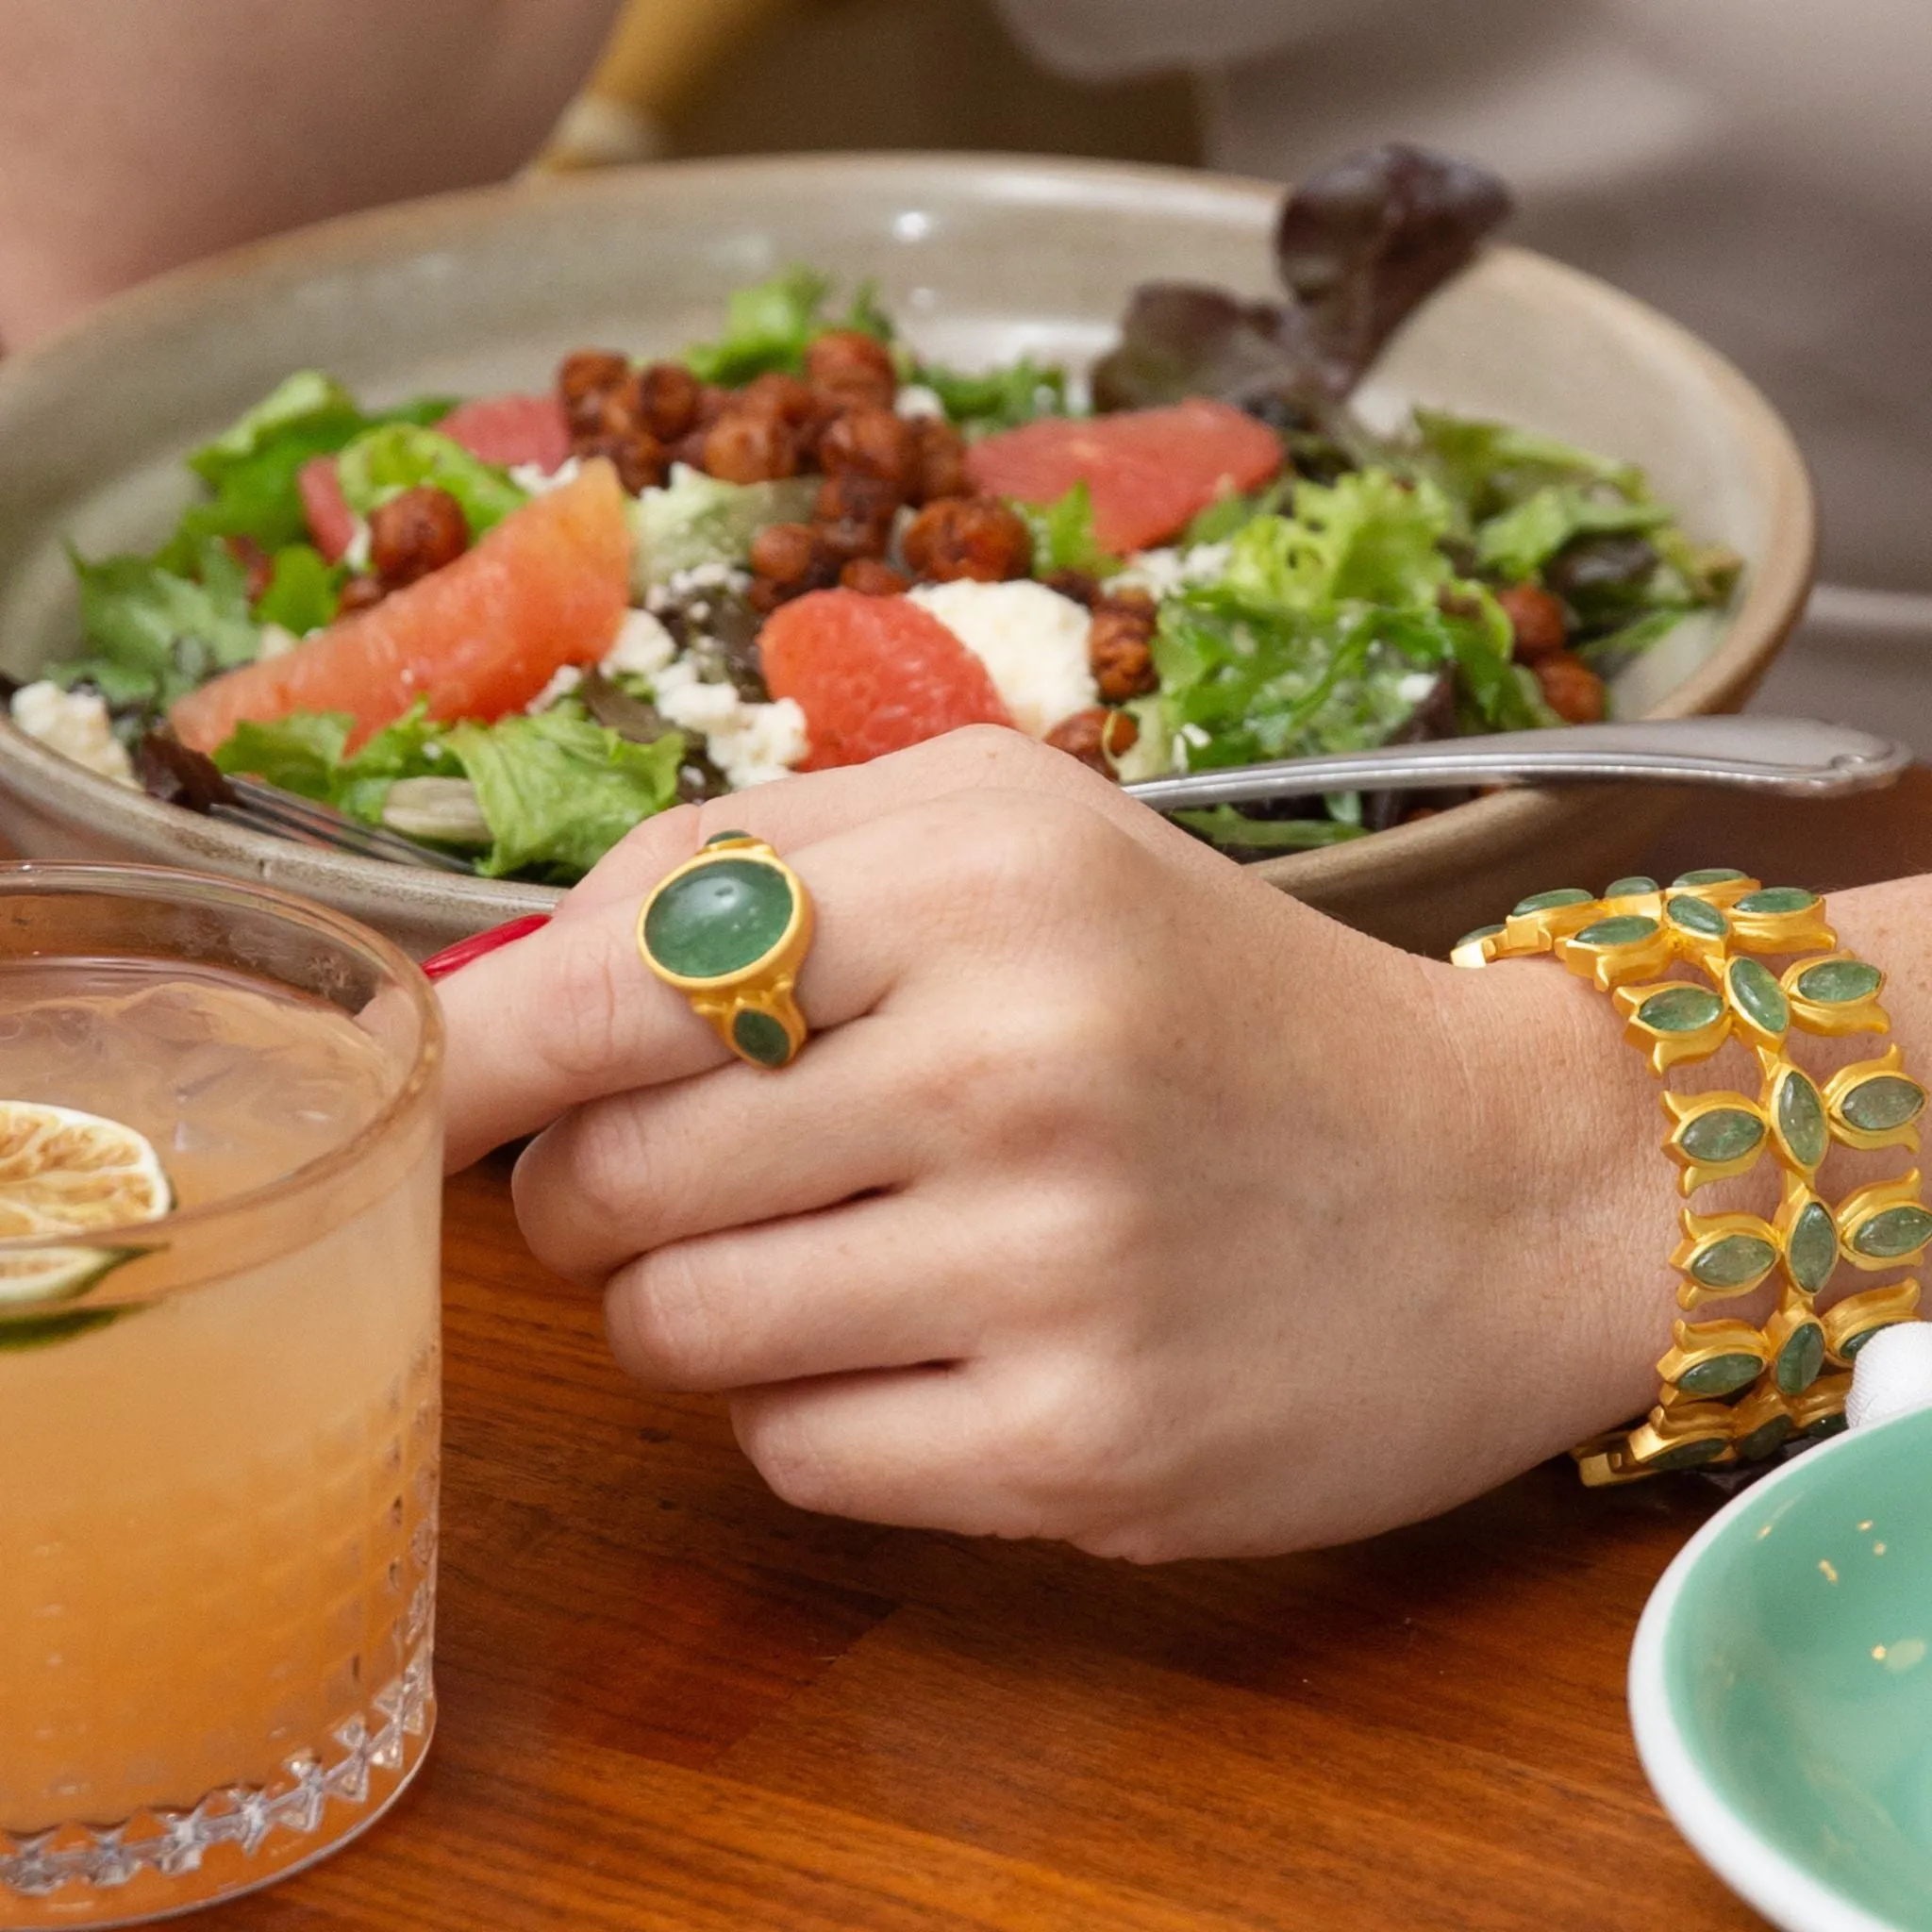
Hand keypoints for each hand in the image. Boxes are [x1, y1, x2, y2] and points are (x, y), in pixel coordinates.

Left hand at [440, 728, 1669, 1558]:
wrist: (1499, 1186)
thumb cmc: (1222, 1003)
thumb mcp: (1020, 838)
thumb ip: (757, 860)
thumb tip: (520, 977)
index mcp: (990, 872)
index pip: (605, 979)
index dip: (476, 1056)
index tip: (431, 1095)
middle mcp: (1022, 1061)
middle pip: (605, 1178)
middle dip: (601, 1188)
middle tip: (703, 1164)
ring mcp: (1057, 1272)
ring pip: (675, 1332)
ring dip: (698, 1303)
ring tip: (830, 1248)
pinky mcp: (1087, 1447)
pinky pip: (795, 1452)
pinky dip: (815, 1405)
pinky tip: (935, 1340)